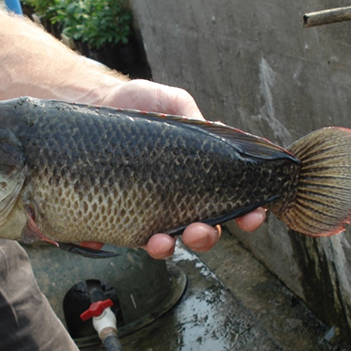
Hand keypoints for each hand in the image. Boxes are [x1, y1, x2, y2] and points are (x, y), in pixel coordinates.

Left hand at [99, 80, 266, 258]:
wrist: (98, 103)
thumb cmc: (142, 104)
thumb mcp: (174, 104)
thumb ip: (194, 119)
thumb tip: (216, 132)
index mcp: (201, 175)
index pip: (232, 201)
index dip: (247, 214)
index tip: (252, 216)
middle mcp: (179, 198)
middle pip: (202, 230)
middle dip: (205, 237)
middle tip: (198, 230)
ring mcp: (149, 208)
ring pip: (165, 241)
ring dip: (167, 247)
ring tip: (161, 240)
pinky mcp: (119, 211)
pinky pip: (122, 234)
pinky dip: (119, 240)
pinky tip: (114, 237)